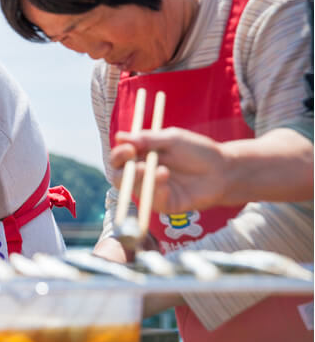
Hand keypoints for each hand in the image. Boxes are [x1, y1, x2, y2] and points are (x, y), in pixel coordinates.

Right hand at [111, 127, 227, 213]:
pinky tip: (166, 178)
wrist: (223, 170)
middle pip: (118, 177)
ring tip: (161, 170)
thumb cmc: (198, 151)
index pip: (119, 158)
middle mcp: (142, 174)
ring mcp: (152, 190)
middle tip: (137, 164)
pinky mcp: (164, 204)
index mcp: (141, 156)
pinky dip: (156, 189)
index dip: (119, 154)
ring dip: (142, 179)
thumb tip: (119, 136)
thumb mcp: (172, 139)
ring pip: (132, 189)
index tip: (128, 149)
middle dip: (123, 171)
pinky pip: (151, 200)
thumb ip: (147, 139)